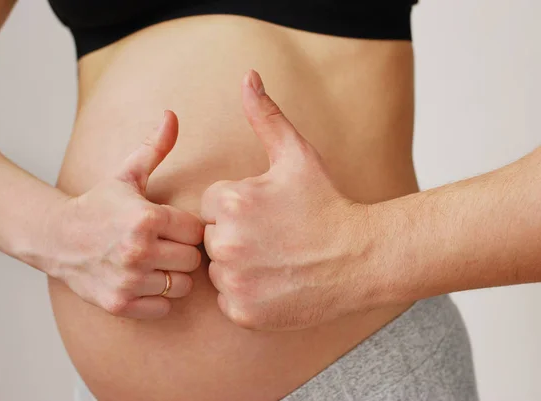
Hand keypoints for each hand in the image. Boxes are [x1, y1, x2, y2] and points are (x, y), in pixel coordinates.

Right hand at [43, 111, 203, 318]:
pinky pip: (163, 307)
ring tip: (157, 262)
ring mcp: (128, 280)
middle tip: (166, 245)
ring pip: (182, 285)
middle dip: (183, 251)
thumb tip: (172, 114)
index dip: (188, 227)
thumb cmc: (99, 204)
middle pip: (193, 259)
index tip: (174, 226)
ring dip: (173, 275)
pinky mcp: (120, 303)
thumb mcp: (127, 174)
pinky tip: (144, 280)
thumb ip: (155, 147)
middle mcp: (138, 250)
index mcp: (146, 217)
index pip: (197, 230)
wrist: (57, 238)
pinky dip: (158, 297)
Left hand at [201, 71, 373, 330]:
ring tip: (275, 261)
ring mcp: (235, 282)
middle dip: (235, 237)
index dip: (238, 209)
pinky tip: (276, 284)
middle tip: (274, 239)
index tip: (268, 215)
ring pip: (218, 271)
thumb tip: (248, 76)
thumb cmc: (327, 204)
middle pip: (211, 240)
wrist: (362, 258)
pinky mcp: (244, 313)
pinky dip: (247, 296)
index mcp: (229, 202)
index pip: (210, 206)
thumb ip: (265, 116)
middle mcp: (225, 243)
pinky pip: (229, 301)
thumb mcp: (297, 155)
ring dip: (239, 268)